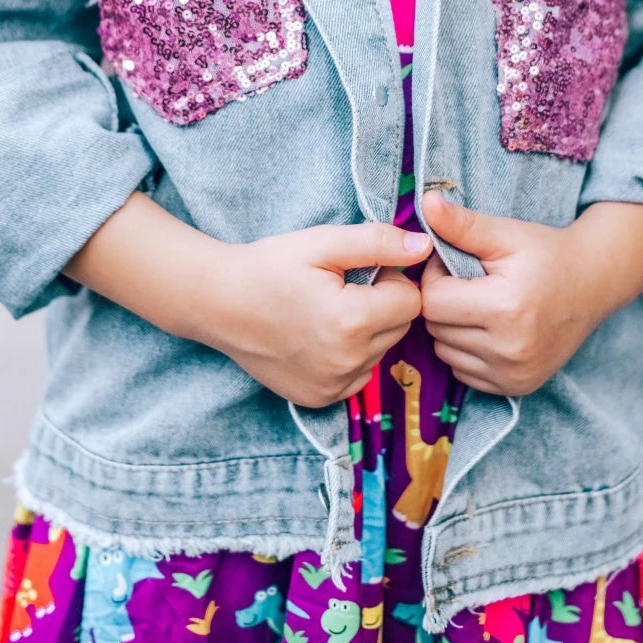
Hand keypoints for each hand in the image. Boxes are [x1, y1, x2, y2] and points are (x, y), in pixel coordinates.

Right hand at [200, 223, 430, 408]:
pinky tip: (320, 336)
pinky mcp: (320, 399)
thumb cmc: (269, 266)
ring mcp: (333, 386)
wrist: (218, 302)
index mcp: (351, 321)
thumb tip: (424, 247)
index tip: (361, 270)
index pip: (411, 300)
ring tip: (327, 311)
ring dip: (367, 331)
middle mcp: (347, 362)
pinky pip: (360, 375)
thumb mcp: (322, 243)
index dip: (391, 279)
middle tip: (342, 288)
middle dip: (382, 304)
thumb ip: (378, 242)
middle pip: (400, 328)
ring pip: (381, 352)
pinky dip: (350, 355)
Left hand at [421, 191, 642, 395]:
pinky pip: (463, 372)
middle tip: (466, 281)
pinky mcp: (517, 387)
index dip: (435, 277)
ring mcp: (515, 374)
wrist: (594, 283)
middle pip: (436, 329)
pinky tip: (487, 328)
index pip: (433, 302)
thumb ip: (461, 223)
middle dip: (442, 301)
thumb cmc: (546, 253)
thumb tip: (426, 201)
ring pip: (445, 352)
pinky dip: (466, 351)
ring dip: (451, 328)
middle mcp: (510, 349)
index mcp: (505, 309)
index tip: (452, 264)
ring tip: (478, 303)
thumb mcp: (504, 233)